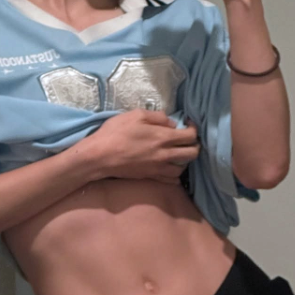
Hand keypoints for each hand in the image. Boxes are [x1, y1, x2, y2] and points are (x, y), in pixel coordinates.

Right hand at [73, 109, 200, 184]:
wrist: (100, 156)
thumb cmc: (116, 133)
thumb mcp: (136, 115)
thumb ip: (157, 117)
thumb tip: (171, 124)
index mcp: (163, 137)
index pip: (190, 136)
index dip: (194, 128)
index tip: (188, 124)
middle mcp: (165, 154)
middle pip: (192, 153)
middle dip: (194, 145)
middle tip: (187, 139)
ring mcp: (159, 168)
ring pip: (183, 168)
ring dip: (184, 160)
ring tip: (178, 153)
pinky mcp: (151, 177)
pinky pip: (171, 180)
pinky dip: (175, 174)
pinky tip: (170, 167)